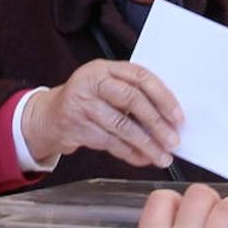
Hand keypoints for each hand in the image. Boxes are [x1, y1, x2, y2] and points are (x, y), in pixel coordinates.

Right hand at [23, 60, 182, 167]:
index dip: (163, 97)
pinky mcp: (75, 126)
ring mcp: (81, 104)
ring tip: (162, 156)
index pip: (140, 76)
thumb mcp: (106, 87)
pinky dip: (129, 153)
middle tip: (173, 140)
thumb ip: (132, 94)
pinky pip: (109, 142)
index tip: (178, 117)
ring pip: (121, 126)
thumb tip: (169, 118)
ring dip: (146, 144)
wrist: (49, 116)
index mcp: (105, 68)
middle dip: (156, 123)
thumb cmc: (88, 100)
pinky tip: (142, 159)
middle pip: (131, 99)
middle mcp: (91, 82)